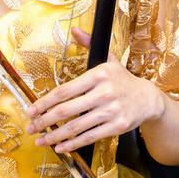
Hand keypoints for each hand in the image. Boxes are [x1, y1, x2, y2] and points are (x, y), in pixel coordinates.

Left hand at [25, 26, 164, 154]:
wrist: (148, 98)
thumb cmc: (122, 79)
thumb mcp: (108, 59)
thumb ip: (89, 45)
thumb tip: (75, 30)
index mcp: (98, 75)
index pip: (64, 91)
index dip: (44, 102)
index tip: (31, 110)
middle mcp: (104, 92)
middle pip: (66, 110)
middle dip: (44, 121)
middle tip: (30, 127)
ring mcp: (111, 111)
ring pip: (76, 126)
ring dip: (55, 135)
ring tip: (40, 140)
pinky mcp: (117, 126)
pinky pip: (90, 136)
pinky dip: (73, 144)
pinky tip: (60, 147)